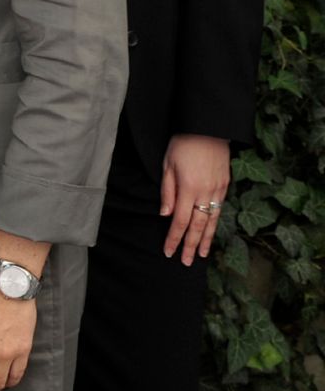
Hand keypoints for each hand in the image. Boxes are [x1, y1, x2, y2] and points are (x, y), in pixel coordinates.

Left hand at [161, 133, 231, 264]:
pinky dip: (215, 225)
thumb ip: (167, 191)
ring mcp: (218, 190)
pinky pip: (220, 210)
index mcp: (188, 188)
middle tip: (185, 262)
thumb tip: (166, 215)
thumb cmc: (182, 144)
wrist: (208, 128)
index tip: (168, 252)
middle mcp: (205, 192)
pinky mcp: (225, 185)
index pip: (180, 221)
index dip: (174, 238)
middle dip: (190, 246)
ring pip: (212, 221)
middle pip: (198, 226)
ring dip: (206, 240)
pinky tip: (211, 234)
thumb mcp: (167, 164)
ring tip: (200, 255)